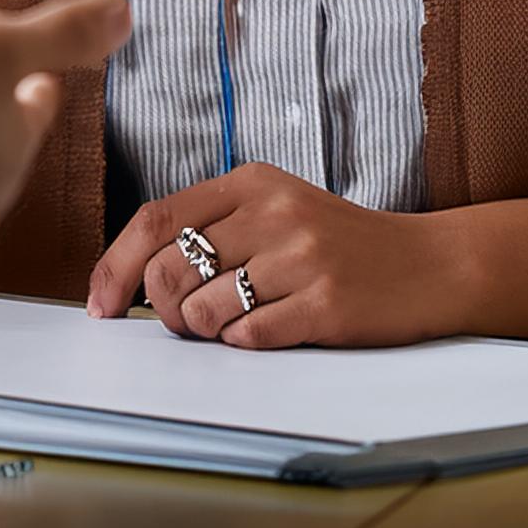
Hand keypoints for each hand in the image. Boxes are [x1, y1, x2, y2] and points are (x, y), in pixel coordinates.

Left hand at [88, 162, 475, 349]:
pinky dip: (245, 345)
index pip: (155, 217)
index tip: (100, 305)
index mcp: (249, 181)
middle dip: (163, 310)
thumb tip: (137, 275)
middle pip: (170, 269)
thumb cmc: (339, 242)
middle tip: (186, 324)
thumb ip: (214, 227)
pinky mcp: (325, 303)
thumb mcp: (275, 208)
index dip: (115, 264)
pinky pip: (250, 338)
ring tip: (237, 324)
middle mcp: (271, 211)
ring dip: (206, 332)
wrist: (427, 264)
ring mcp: (300, 256)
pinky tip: (271, 331)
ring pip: (205, 310)